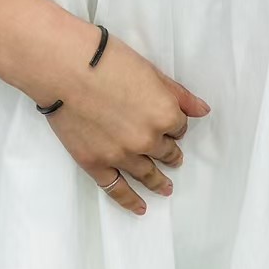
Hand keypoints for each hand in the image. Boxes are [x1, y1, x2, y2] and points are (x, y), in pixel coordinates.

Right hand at [39, 21, 210, 216]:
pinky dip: (130, 201)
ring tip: (165, 188)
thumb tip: (202, 110)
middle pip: (166, 151)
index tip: (168, 122)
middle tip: (172, 158)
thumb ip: (179, 95)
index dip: (174, 123)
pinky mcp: (96, 163)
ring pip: (147, 174)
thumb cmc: (106, 60)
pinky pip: (117, 189)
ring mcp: (121, 155)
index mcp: (165, 115)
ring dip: (158, 181)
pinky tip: (140, 207)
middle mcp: (148, 140)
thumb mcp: (151, 71)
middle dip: (169, 152)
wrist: (66, 68)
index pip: (179, 126)